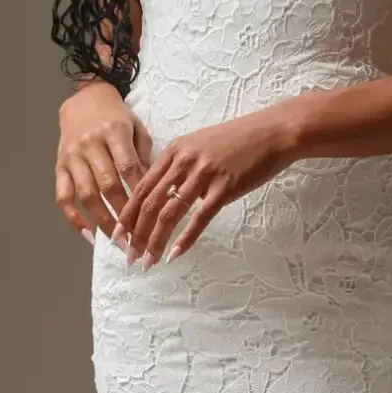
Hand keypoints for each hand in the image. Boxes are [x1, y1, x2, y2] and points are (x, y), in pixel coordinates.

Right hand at [55, 79, 151, 241]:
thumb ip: (144, 157)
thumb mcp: (137, 129)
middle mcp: (90, 145)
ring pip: (87, 194)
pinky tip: (88, 234)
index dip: (139, 194)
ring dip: (103, 221)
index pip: (128, 168)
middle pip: (108, 185)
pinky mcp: (59, 167)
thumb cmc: (117, 118)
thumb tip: (153, 191)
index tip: (152, 217)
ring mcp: (72, 157)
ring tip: (118, 242)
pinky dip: (73, 218)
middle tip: (139, 238)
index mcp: (114, 132)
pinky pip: (63, 196)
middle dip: (123, 215)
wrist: (84, 100)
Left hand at [117, 106, 301, 264]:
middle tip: (129, 256)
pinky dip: (185, 238)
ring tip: (148, 261)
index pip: (141, 187)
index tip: (117, 236)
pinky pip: (200, 217)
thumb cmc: (240, 140)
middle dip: (135, 233)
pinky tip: (176, 254)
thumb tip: (166, 193)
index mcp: (174, 151)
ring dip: (155, 240)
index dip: (126, 214)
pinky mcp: (225, 187)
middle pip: (149, 203)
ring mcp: (204, 174)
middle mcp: (184, 161)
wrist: (273, 132)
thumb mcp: (200, 146)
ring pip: (169, 213)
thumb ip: (180, 166)